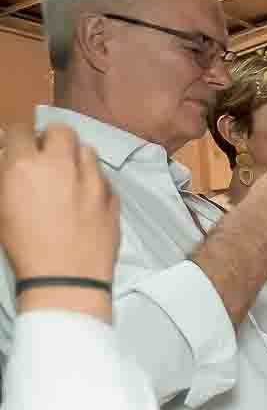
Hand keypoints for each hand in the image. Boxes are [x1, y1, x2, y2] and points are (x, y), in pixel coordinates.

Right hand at [0, 125, 117, 312]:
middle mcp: (61, 166)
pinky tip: (87, 198)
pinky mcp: (113, 199)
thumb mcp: (1, 207)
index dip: (19, 138)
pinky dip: (95, 182)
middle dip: (52, 139)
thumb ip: (7, 176)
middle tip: (47, 156)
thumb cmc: (23, 246)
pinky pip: (105, 179)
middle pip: (61, 131)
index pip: (21, 130)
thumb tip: (12, 160)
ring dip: (76, 157)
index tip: (20, 147)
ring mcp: (92, 182)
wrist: (65, 279)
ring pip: (88, 151)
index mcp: (25, 165)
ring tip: (70, 175)